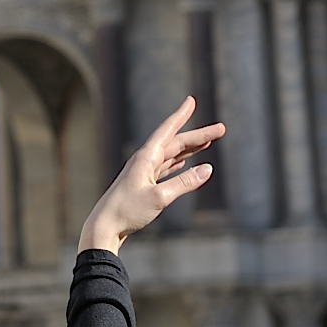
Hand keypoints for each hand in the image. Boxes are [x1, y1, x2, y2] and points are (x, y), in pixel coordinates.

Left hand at [78, 96, 223, 253]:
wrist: (106, 225)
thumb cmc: (129, 211)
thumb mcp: (160, 197)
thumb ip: (184, 183)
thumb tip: (208, 170)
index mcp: (146, 157)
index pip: (168, 130)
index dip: (181, 115)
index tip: (192, 100)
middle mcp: (145, 160)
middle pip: (176, 142)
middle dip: (198, 136)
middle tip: (220, 130)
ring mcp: (144, 172)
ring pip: (172, 155)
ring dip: (190, 148)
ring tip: (207, 144)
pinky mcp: (144, 184)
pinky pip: (165, 168)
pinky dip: (178, 163)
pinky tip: (184, 162)